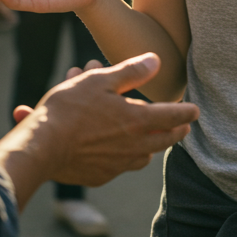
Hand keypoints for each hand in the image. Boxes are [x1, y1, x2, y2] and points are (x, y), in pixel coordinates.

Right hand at [26, 53, 197, 185]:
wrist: (41, 147)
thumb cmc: (69, 109)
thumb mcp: (100, 81)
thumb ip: (131, 72)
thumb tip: (156, 61)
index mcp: (137, 120)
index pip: (172, 117)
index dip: (186, 112)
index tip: (195, 111)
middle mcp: (133, 146)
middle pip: (163, 140)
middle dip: (175, 132)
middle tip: (182, 127)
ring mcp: (117, 165)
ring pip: (142, 156)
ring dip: (149, 146)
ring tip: (151, 139)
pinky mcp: (100, 175)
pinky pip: (119, 166)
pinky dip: (122, 157)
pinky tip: (116, 150)